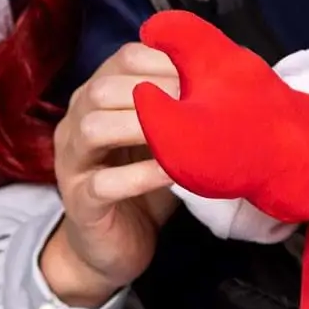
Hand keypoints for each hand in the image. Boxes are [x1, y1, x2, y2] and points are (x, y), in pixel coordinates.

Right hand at [41, 41, 181, 307]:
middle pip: (101, 89)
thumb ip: (181, 110)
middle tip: (197, 101)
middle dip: (153, 89)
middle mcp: (76, 122)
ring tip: (182, 132)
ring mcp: (72, 162)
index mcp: (96, 98)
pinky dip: (140, 175)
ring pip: (93, 128)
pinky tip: (172, 173)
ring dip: (140, 125)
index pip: (122, 60)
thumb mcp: (162, 140)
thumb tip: (237, 80)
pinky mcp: (79, 201)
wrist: (111, 249)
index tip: (203, 71)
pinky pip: (104, 183)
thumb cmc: (143, 186)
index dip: (162, 60)